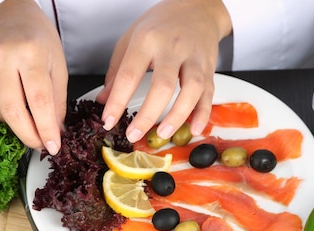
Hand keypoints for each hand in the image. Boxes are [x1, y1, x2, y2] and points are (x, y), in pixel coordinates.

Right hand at [0, 0, 67, 153]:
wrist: (9, 14)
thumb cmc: (39, 38)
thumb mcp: (58, 64)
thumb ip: (57, 100)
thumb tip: (55, 131)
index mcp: (30, 53)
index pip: (38, 101)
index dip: (45, 129)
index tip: (53, 147)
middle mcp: (3, 58)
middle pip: (12, 110)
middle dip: (28, 135)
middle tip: (40, 146)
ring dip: (17, 124)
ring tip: (32, 126)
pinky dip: (6, 112)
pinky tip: (16, 106)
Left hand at [95, 0, 231, 142]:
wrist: (196, 8)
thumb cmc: (160, 24)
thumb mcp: (131, 39)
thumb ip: (117, 71)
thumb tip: (104, 101)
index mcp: (147, 41)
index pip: (129, 74)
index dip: (117, 101)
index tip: (108, 121)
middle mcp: (172, 48)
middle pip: (163, 85)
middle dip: (148, 114)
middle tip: (134, 134)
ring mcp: (194, 58)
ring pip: (191, 89)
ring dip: (178, 115)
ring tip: (163, 134)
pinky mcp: (209, 68)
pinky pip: (209, 93)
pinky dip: (203, 113)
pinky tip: (194, 128)